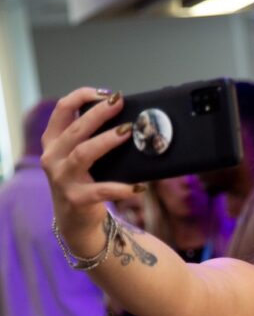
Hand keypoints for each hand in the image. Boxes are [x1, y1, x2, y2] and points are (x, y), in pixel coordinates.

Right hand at [41, 87, 138, 250]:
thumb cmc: (84, 182)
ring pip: (83, 153)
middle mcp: (52, 158)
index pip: (62, 110)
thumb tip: (128, 120)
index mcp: (53, 142)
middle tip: (119, 103)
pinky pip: (102, 190)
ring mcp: (62, 179)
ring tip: (128, 132)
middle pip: (76, 129)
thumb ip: (92, 139)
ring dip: (107, 140)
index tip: (105, 94)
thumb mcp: (80, 157)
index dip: (82, 97)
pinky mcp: (76, 199)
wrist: (76, 221)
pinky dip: (122, 187)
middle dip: (98, 113)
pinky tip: (140, 186)